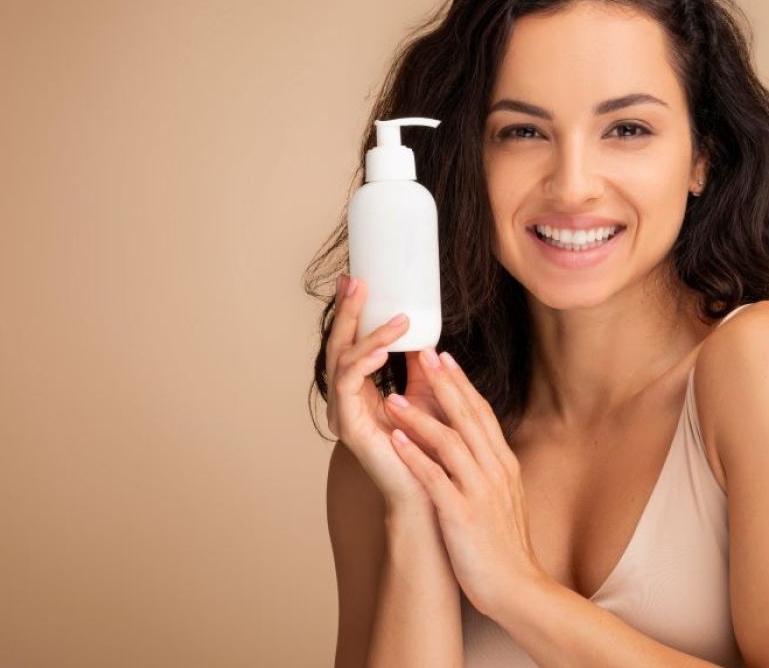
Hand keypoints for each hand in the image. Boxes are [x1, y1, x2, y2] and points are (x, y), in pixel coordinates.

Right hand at [324, 273, 446, 513]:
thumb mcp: (428, 394)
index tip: (355, 277)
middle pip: (338, 344)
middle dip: (348, 311)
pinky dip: (363, 362)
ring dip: (367, 334)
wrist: (431, 491)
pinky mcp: (348, 427)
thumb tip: (425, 332)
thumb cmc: (429, 447)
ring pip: (342, 360)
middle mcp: (345, 398)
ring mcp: (343, 412)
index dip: (351, 311)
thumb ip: (421, 365)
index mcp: (360, 389)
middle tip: (356, 280)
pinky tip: (381, 348)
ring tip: (394, 317)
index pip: (350, 341)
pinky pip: (348, 386)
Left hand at [381, 348, 545, 616]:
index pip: (483, 414)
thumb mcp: (504, 499)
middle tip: (423, 353)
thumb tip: (477, 448)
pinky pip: (435, 478)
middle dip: (444, 383)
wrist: (518, 589)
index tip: (445, 358)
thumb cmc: (505, 549)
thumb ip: (490, 470)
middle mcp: (495, 470)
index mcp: (504, 465)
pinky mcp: (463, 514)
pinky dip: (414, 456)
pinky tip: (394, 439)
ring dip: (420, 416)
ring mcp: (480, 491)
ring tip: (393, 395)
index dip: (462, 384)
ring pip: (449, 442)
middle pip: (468, 417)